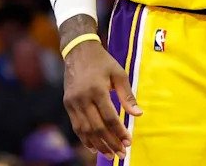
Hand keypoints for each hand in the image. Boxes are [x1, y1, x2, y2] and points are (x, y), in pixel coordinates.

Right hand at [63, 40, 141, 159]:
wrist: (78, 51)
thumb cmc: (103, 62)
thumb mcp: (119, 74)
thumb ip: (127, 95)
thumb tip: (138, 114)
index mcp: (97, 90)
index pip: (110, 118)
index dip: (119, 132)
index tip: (128, 142)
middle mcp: (83, 98)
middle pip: (97, 127)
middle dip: (110, 142)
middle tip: (121, 153)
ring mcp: (73, 102)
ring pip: (85, 130)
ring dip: (98, 145)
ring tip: (110, 154)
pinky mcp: (67, 104)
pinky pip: (76, 126)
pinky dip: (85, 138)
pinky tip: (94, 147)